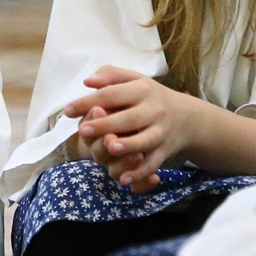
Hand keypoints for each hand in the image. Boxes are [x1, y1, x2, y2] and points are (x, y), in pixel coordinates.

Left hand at [64, 65, 196, 191]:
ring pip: (144, 141)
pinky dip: (140, 173)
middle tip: (83, 131)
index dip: (89, 102)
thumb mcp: (134, 79)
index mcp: (141, 89)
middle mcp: (153, 110)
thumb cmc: (151, 97)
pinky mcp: (165, 150)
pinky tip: (124, 180)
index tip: (67, 110)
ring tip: (110, 148)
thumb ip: (111, 76)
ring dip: (128, 146)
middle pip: (128, 118)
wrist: (188, 118)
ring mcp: (160, 131)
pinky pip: (153, 163)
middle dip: (106, 124)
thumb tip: (88, 82)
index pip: (112, 94)